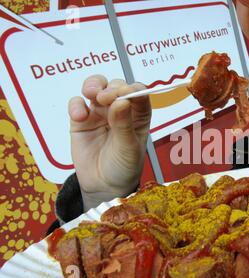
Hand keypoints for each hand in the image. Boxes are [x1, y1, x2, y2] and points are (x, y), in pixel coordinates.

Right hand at [68, 75, 150, 210]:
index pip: (139, 93)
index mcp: (138, 115)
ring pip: (97, 88)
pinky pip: (77, 103)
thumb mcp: (128, 148)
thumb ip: (124, 125)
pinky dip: (76, 105)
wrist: (103, 186)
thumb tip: (121, 101)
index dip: (132, 89)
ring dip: (94, 85)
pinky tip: (79, 116)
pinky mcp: (81, 120)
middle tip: (106, 98)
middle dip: (112, 88)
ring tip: (92, 94)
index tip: (125, 93)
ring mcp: (100, 113)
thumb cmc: (123, 167)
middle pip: (117, 86)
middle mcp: (120, 110)